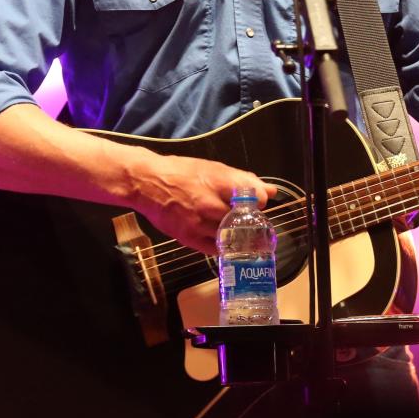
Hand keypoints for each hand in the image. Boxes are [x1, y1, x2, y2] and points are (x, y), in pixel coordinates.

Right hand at [130, 151, 280, 254]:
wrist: (147, 182)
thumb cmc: (183, 172)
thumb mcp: (215, 169)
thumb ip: (244, 180)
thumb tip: (271, 191)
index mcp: (220, 182)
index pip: (256, 197)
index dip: (260, 202)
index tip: (256, 203)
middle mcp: (211, 203)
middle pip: (244, 219)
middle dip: (248, 220)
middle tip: (245, 218)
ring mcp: (199, 222)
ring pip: (230, 236)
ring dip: (235, 234)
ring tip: (233, 228)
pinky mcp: (188, 238)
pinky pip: (214, 249)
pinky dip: (222, 245)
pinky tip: (222, 239)